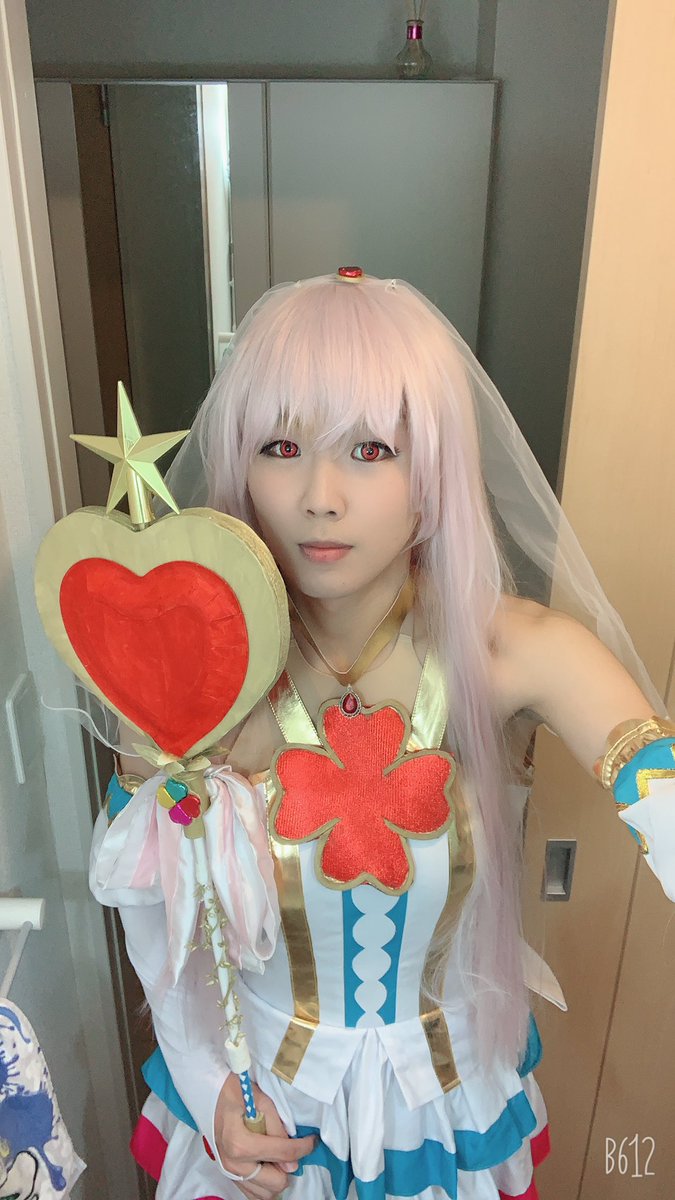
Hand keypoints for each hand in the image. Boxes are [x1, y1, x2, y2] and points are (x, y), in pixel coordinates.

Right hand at [214, 1074, 315, 1197]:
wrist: (209, 1094)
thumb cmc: (235, 1091)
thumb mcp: (262, 1101)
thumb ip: (278, 1130)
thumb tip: (292, 1162)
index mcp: (241, 1143)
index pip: (283, 1153)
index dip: (304, 1147)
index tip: (312, 1141)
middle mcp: (234, 1163)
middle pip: (276, 1182)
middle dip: (289, 1166)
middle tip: (290, 1148)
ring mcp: (229, 1171)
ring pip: (265, 1194)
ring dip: (277, 1178)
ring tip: (277, 1157)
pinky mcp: (227, 1174)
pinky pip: (252, 1192)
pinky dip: (264, 1184)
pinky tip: (267, 1165)